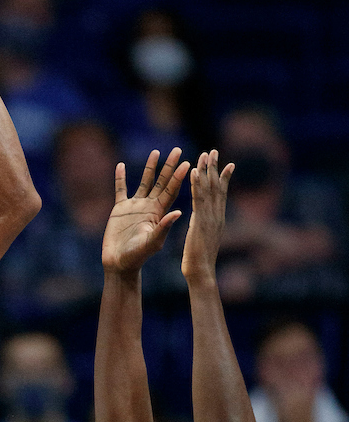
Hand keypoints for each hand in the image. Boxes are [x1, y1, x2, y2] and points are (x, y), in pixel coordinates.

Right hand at [102, 147, 188, 273]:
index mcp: (159, 213)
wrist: (119, 263)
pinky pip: (120, 189)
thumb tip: (178, 212)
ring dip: (150, 167)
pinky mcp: (120, 209)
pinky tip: (121, 165)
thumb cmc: (137, 256)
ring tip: (156, 152)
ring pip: (144, 182)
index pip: (171, 191)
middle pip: (161, 182)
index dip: (178, 177)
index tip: (187, 163)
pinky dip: (120, 177)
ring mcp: (135, 206)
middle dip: (169, 166)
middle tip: (177, 150)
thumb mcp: (152, 242)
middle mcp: (149, 206)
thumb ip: (164, 227)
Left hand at [181, 150, 234, 281]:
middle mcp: (217, 215)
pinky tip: (192, 171)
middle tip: (213, 150)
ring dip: (207, 170)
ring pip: (209, 189)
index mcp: (218, 218)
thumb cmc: (200, 260)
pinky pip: (198, 198)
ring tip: (205, 154)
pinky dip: (196, 184)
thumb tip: (203, 221)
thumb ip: (205, 227)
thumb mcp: (205, 238)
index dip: (225, 178)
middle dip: (216, 168)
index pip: (222, 194)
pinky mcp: (200, 221)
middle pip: (218, 186)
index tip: (228, 164)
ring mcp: (210, 217)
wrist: (201, 271)